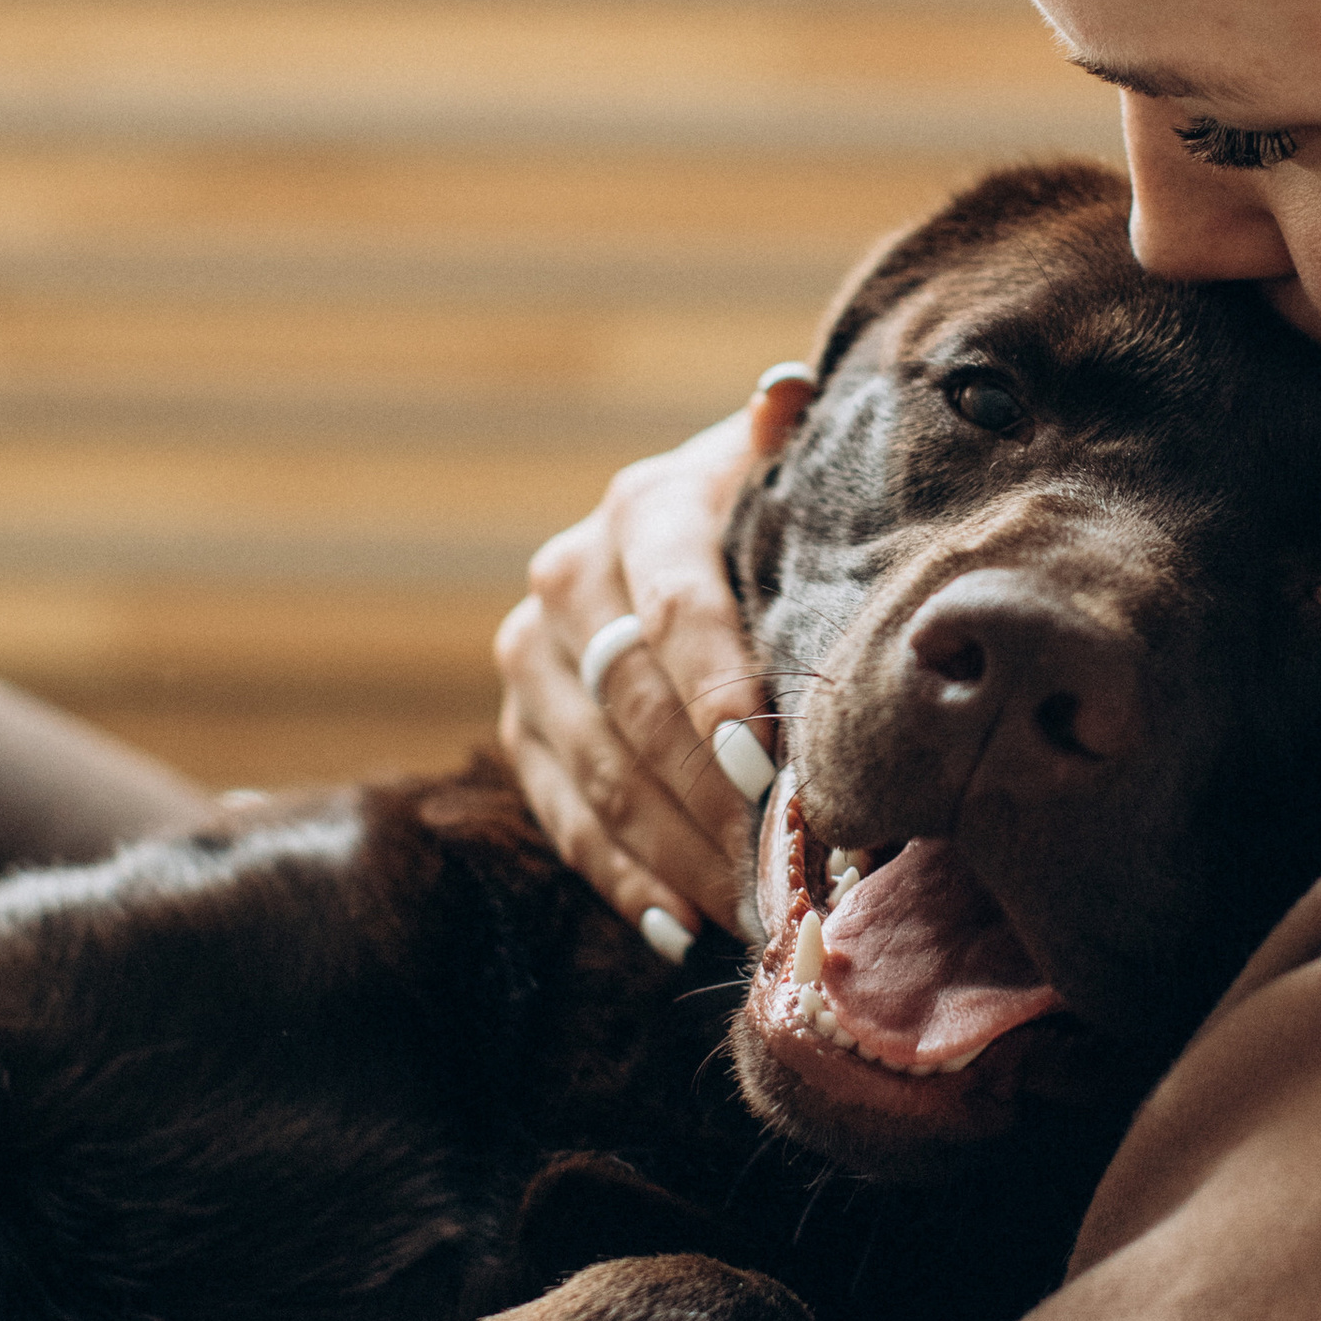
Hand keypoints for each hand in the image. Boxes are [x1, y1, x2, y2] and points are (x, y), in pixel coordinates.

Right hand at [496, 375, 812, 945]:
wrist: (706, 531)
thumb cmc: (781, 511)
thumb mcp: (795, 471)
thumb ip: (797, 447)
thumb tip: (784, 393)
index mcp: (644, 508)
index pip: (674, 606)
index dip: (718, 687)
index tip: (770, 761)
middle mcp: (568, 578)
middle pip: (632, 704)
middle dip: (712, 791)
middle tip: (782, 858)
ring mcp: (534, 660)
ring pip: (597, 771)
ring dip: (678, 849)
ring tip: (752, 906)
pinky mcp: (523, 731)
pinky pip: (565, 819)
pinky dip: (626, 879)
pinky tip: (684, 927)